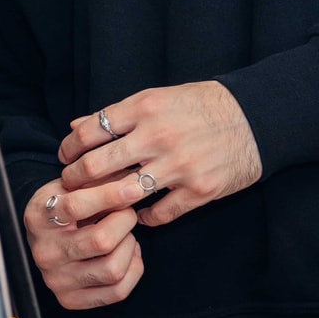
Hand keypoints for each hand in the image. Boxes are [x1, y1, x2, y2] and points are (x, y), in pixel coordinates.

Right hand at [25, 177, 144, 308]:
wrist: (43, 238)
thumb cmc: (61, 207)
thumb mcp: (69, 187)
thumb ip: (96, 181)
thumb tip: (132, 179)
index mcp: (38, 218)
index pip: (76, 206)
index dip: (109, 195)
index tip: (134, 188)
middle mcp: (44, 252)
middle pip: (101, 241)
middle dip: (124, 223)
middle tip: (127, 213)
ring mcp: (56, 279)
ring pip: (113, 269)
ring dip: (129, 248)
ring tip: (125, 235)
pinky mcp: (70, 300)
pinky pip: (117, 292)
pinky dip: (132, 271)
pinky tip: (127, 256)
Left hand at [57, 81, 261, 226]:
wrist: (253, 118)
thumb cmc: (200, 106)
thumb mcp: (156, 98)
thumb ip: (117, 114)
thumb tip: (75, 125)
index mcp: (144, 108)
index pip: (90, 131)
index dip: (70, 147)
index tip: (65, 156)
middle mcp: (158, 136)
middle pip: (100, 165)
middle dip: (76, 178)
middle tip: (69, 185)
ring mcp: (179, 166)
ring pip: (125, 192)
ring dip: (103, 202)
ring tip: (95, 205)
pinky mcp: (200, 190)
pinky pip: (161, 213)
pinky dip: (144, 219)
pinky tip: (137, 217)